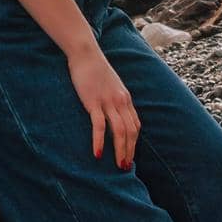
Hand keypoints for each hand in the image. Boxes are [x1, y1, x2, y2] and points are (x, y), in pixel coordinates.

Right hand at [67, 44, 141, 168]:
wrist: (86, 54)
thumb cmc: (95, 69)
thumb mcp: (110, 85)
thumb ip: (114, 99)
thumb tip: (114, 113)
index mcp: (125, 99)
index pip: (135, 125)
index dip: (134, 143)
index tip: (129, 156)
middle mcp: (120, 102)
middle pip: (130, 131)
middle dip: (129, 151)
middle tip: (125, 167)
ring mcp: (108, 102)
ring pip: (119, 131)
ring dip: (120, 150)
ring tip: (118, 165)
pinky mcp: (93, 102)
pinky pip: (99, 125)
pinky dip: (99, 140)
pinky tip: (98, 154)